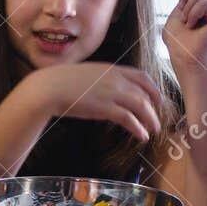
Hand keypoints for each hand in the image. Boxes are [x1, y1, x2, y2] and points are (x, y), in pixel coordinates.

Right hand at [26, 61, 164, 143]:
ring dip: (150, 119)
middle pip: (145, 92)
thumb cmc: (61, 82)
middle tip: (157, 119)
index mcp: (112, 69)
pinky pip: (129, 118)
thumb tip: (105, 91)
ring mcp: (111, 93)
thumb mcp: (86, 75)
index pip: (141, 76)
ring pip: (141, 106)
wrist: (49, 88)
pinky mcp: (105, 108)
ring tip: (153, 130)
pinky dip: (138, 128)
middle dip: (155, 107)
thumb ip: (100, 80)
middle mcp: (116, 79)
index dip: (152, 88)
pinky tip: (141, 136)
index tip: (157, 98)